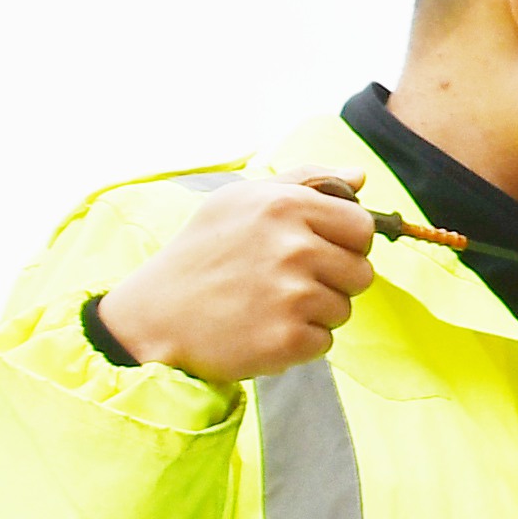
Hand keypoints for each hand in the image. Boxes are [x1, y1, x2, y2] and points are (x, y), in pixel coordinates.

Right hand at [95, 174, 376, 383]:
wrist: (155, 315)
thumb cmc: (202, 252)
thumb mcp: (241, 200)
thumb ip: (305, 181)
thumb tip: (360, 176)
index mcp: (286, 206)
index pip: (362, 228)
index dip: (347, 243)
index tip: (320, 251)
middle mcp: (293, 248)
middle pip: (361, 273)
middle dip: (333, 281)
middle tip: (286, 283)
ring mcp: (291, 296)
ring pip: (343, 310)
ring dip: (314, 313)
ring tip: (269, 305)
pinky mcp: (287, 339)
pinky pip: (323, 342)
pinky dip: (299, 342)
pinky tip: (263, 329)